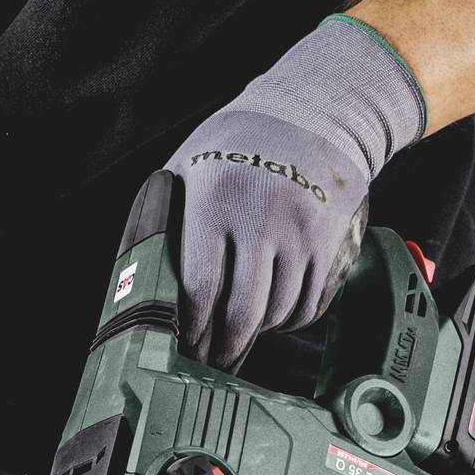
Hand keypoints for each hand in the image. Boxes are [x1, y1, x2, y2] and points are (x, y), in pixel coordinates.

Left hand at [167, 16, 426, 369]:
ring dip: (256, 333)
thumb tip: (144, 280)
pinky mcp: (330, 243)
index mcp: (215, 200)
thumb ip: (169, 218)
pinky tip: (274, 313)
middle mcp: (261, 218)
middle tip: (213, 362)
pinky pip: (309, 305)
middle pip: (243, 313)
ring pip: (277, 313)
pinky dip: (289, 320)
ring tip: (240, 334)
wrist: (316, 112)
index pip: (201, 288)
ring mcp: (301, 232)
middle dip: (225, 349)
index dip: (191, 328)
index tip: (184, 346)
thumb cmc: (239, 143)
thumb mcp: (190, 166)